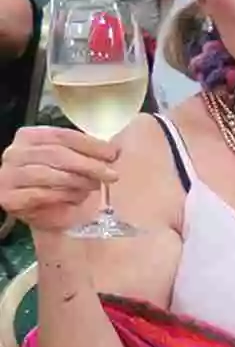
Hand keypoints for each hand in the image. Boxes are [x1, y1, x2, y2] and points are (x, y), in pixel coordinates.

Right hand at [0, 126, 118, 231]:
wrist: (40, 211)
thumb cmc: (57, 183)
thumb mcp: (71, 163)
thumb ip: (84, 153)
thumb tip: (113, 151)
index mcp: (30, 136)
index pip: (63, 135)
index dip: (90, 144)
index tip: (113, 153)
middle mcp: (15, 153)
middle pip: (57, 153)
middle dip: (88, 164)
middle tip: (111, 174)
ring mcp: (9, 175)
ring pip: (49, 173)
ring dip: (78, 181)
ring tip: (94, 186)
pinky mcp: (10, 197)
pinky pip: (41, 194)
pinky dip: (63, 196)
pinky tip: (77, 198)